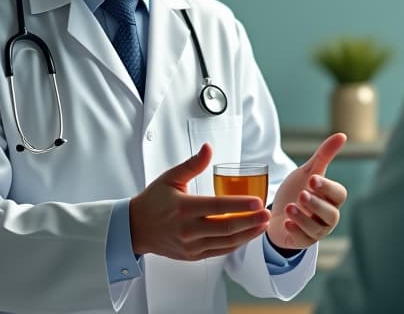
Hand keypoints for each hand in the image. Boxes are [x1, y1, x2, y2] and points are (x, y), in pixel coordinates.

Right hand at [129, 143, 269, 260]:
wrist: (136, 228)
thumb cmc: (153, 201)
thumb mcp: (170, 178)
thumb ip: (192, 164)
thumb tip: (208, 148)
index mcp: (183, 208)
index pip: (217, 207)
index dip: (240, 205)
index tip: (258, 202)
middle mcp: (187, 229)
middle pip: (226, 228)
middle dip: (250, 222)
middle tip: (267, 214)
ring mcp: (190, 245)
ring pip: (225, 242)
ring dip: (247, 234)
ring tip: (262, 225)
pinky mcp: (192, 255)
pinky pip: (219, 251)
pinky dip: (235, 244)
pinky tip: (247, 235)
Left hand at [267, 133, 348, 249]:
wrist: (276, 213)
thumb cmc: (296, 191)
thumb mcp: (308, 172)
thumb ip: (324, 156)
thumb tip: (342, 135)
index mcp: (332, 198)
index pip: (338, 194)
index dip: (327, 187)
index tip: (312, 179)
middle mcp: (328, 216)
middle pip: (331, 214)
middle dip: (316, 204)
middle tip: (302, 194)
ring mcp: (316, 231)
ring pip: (317, 228)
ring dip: (303, 218)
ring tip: (290, 208)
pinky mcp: (302, 241)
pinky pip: (303, 240)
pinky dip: (295, 231)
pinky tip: (286, 223)